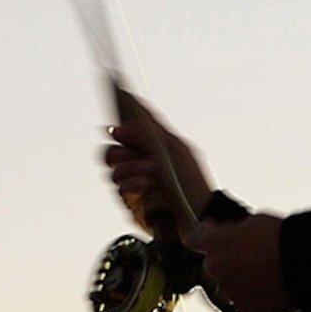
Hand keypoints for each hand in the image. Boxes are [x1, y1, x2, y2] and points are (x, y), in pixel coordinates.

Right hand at [100, 86, 214, 240]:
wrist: (197, 214)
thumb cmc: (192, 181)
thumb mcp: (174, 151)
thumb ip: (146, 135)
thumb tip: (117, 128)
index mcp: (152, 145)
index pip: (132, 124)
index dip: (122, 110)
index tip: (116, 97)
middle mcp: (139, 161)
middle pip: (113, 148)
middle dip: (122, 149)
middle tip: (135, 151)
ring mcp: (134, 181)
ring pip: (113, 168)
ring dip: (132, 168)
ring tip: (150, 171)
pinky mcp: (131, 200)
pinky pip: (119, 188)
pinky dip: (134, 183)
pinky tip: (147, 184)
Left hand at [190, 212, 294, 311]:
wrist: (308, 262)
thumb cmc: (283, 236)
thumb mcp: (253, 221)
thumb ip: (233, 231)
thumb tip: (228, 234)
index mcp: (214, 243)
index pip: (194, 241)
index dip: (203, 237)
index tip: (212, 235)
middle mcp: (217, 270)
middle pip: (212, 269)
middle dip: (225, 263)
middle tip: (248, 259)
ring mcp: (231, 293)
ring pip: (229, 290)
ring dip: (239, 284)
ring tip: (264, 276)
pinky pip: (244, 306)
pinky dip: (254, 300)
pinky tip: (270, 291)